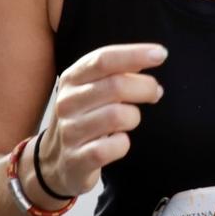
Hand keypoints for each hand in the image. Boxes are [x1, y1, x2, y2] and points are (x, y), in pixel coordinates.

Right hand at [39, 43, 166, 199]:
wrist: (53, 161)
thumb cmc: (82, 118)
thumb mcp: (90, 89)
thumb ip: (115, 71)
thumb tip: (151, 56)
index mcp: (72, 79)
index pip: (103, 59)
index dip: (135, 54)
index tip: (160, 54)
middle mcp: (68, 102)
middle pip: (116, 86)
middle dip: (145, 88)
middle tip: (155, 93)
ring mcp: (70, 131)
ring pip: (119, 116)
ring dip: (134, 117)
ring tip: (129, 119)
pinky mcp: (78, 159)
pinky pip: (115, 146)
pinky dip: (124, 143)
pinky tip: (118, 142)